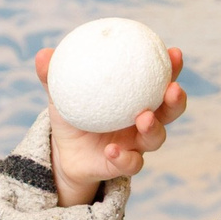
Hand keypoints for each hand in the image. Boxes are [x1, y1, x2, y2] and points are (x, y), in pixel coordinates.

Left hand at [34, 44, 185, 207]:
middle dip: (176, 99)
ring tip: (144, 117)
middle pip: (170, 111)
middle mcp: (143, 121)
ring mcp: (136, 145)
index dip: (172, 68)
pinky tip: (112, 150)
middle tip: (173, 88)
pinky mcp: (124, 165)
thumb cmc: (72, 115)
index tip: (174, 53)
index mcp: (135, 98)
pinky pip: (130, 163)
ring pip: (156, 138)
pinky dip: (123, 157)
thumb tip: (44, 54)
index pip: (160, 81)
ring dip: (154, 128)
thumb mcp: (61, 94)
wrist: (64, 152)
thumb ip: (53, 76)